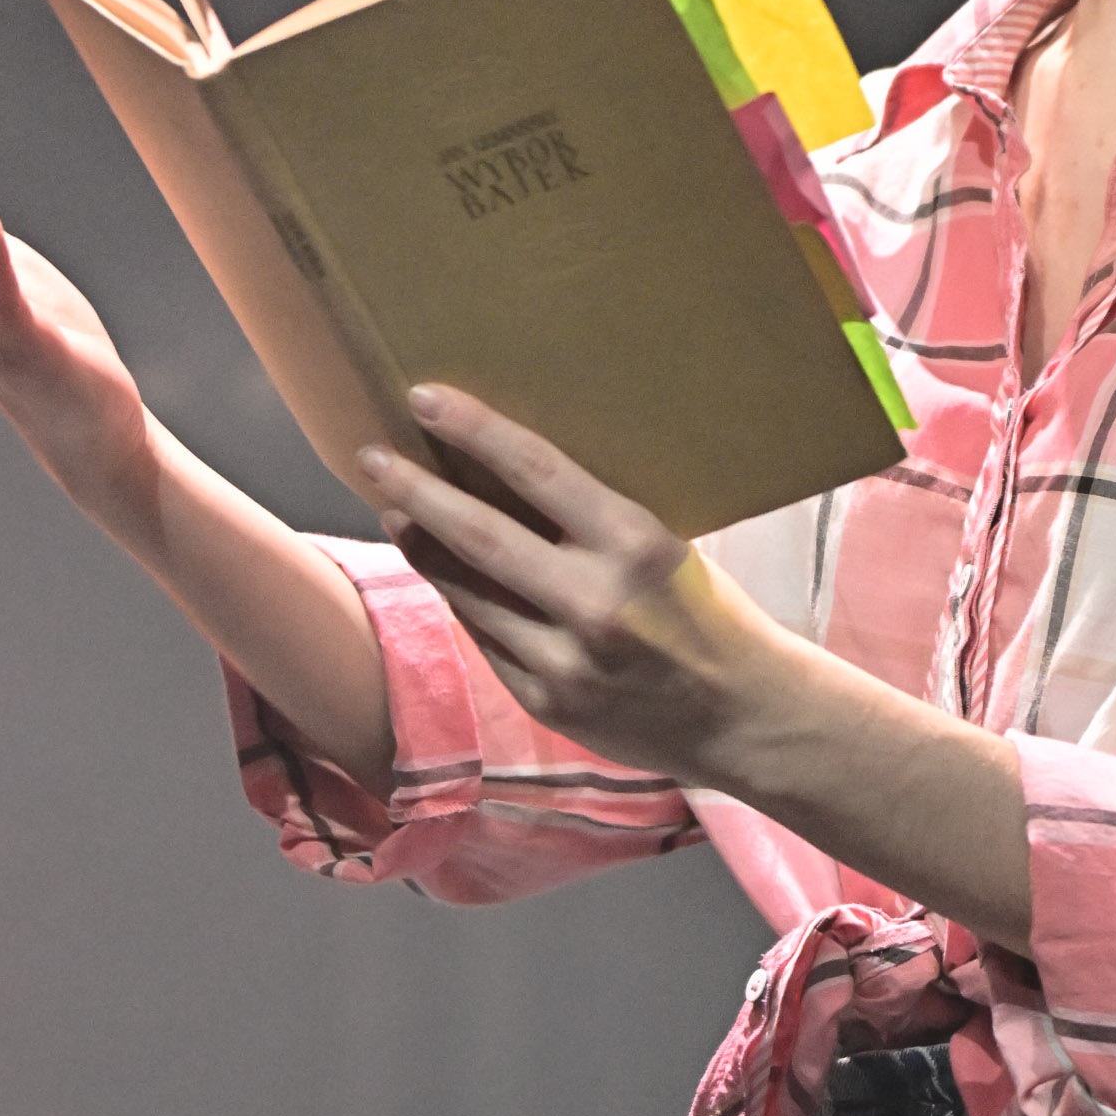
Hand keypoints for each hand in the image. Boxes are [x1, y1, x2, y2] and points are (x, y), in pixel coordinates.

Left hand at [357, 386, 788, 788]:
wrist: (744, 717)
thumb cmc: (708, 615)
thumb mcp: (666, 548)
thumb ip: (594, 523)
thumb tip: (507, 474)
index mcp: (636, 545)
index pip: (538, 470)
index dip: (475, 430)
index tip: (424, 398)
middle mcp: (596, 602)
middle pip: (479, 534)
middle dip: (416, 491)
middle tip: (371, 457)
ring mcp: (567, 659)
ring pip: (468, 592)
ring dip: (424, 548)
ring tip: (397, 511)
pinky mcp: (548, 701)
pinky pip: (487, 639)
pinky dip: (463, 603)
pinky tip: (447, 576)